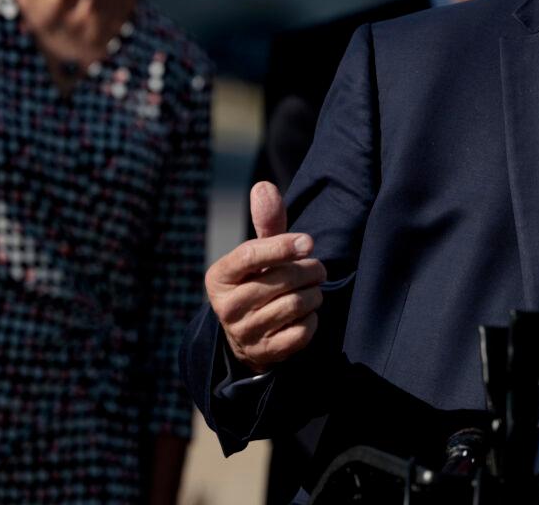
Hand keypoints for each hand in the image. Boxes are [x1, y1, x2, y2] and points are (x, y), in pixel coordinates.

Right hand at [204, 181, 326, 373]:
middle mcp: (226, 306)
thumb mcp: (258, 254)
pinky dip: (312, 319)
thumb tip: (264, 186)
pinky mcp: (265, 353)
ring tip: (313, 289)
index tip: (307, 241)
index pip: (251, 255)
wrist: (247, 334)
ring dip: (314, 294)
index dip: (282, 246)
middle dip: (309, 269)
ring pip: (296, 304)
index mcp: (220, 276)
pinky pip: (302, 331)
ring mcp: (245, 332)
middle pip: (282, 279)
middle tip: (318, 267)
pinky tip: (306, 314)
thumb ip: (266, 223)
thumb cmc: (258, 281)